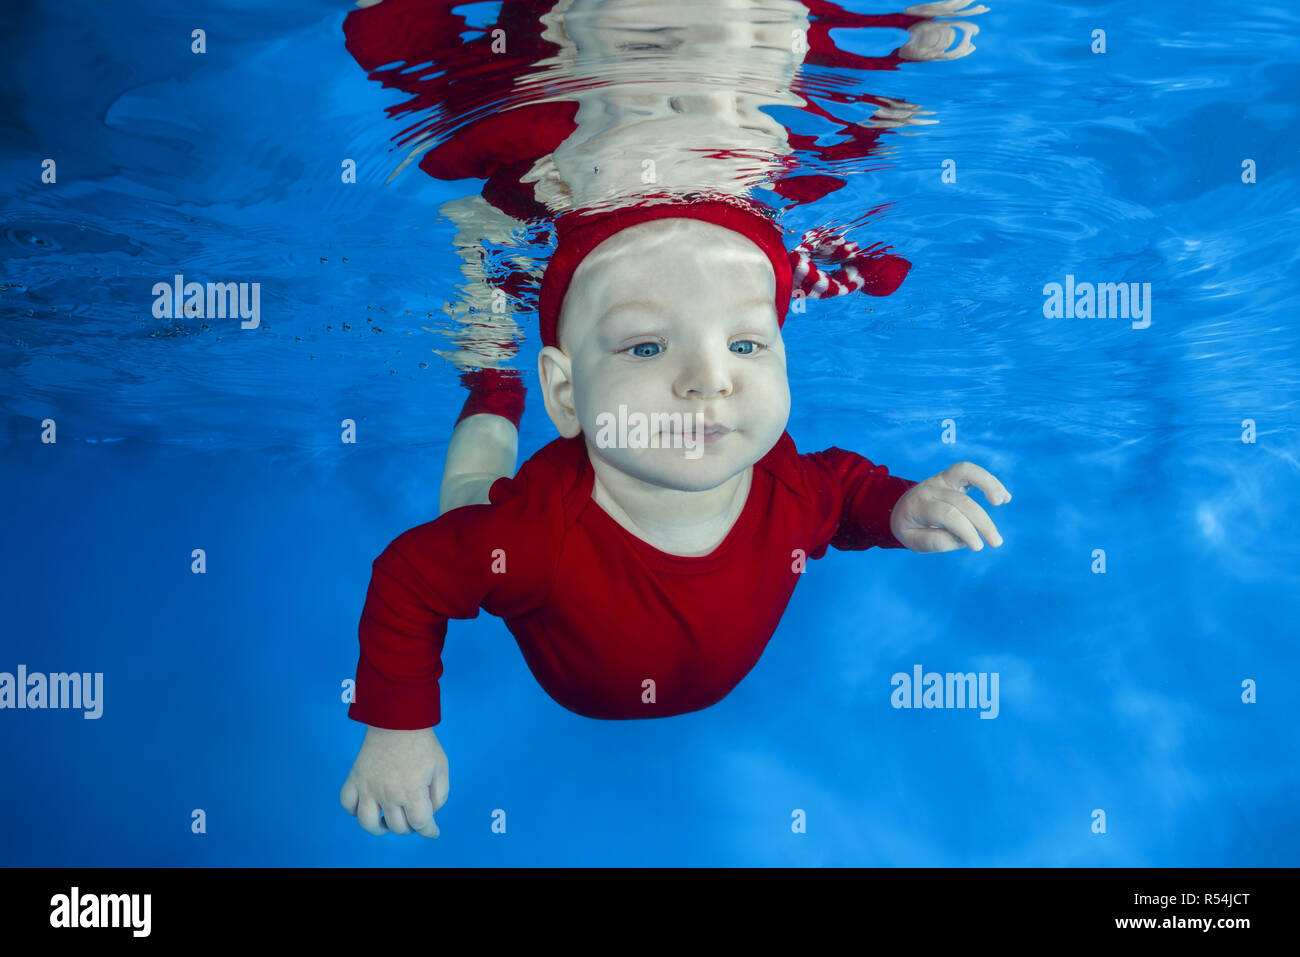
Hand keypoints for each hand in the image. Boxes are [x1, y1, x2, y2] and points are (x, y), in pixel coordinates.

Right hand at [339, 725, 449, 837]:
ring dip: (380, 828)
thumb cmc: (422, 743)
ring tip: (387, 820)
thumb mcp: (441, 767)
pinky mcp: (355, 778)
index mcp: (412, 790)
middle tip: (413, 817)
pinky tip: (367, 805)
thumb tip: (429, 812)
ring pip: (368, 823)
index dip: (429, 831)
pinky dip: (354, 810)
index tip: (433, 831)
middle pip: (398, 827)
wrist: (398, 719)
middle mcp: (388, 793)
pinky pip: (347, 803)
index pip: (421, 824)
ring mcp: (368, 787)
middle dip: (409, 826)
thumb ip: (440, 795)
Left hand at [889, 461, 1009, 552]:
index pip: (946, 514)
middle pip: (961, 501)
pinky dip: (989, 480)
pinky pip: (971, 471)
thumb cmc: (909, 527)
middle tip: (996, 542)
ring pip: (965, 471)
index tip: (978, 546)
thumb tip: (962, 539)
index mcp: (918, 505)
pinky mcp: (951, 477)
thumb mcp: (912, 541)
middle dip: (982, 522)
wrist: (899, 508)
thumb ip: (935, 541)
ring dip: (988, 484)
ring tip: (1003, 501)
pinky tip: (1005, 497)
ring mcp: (941, 479)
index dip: (965, 530)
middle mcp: (930, 488)